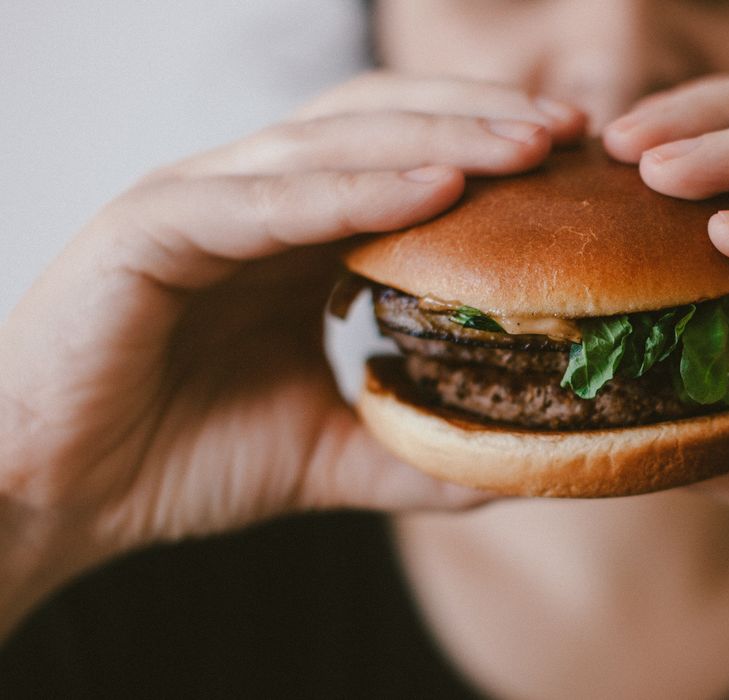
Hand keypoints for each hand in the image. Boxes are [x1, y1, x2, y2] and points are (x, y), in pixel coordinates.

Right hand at [0, 73, 585, 627]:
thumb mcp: (327, 453)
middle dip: (482, 121)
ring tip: (528, 146)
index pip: (405, 159)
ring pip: (335, 143)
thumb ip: (412, 449)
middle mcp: (252, 197)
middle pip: (384, 124)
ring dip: (440, 137)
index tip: (577, 166)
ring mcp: (200, 200)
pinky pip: (269, 200)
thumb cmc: (178, 458)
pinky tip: (436, 190)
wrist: (55, 495)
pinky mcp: (151, 227)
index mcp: (292, 233)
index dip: (490, 152)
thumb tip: (513, 465)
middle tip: (573, 134)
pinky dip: (355, 189)